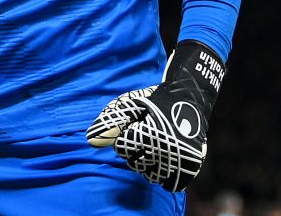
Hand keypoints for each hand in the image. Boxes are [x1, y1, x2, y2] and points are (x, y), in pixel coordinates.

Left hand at [86, 40, 224, 191]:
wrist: (190, 97)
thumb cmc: (155, 100)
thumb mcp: (131, 104)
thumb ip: (110, 122)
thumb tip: (90, 141)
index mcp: (150, 133)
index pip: (121, 148)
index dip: (124, 137)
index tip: (135, 126)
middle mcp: (166, 149)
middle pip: (134, 164)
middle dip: (135, 151)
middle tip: (146, 136)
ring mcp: (180, 160)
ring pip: (150, 175)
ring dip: (148, 164)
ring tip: (155, 145)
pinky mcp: (190, 168)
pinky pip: (168, 183)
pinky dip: (165, 174)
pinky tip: (164, 158)